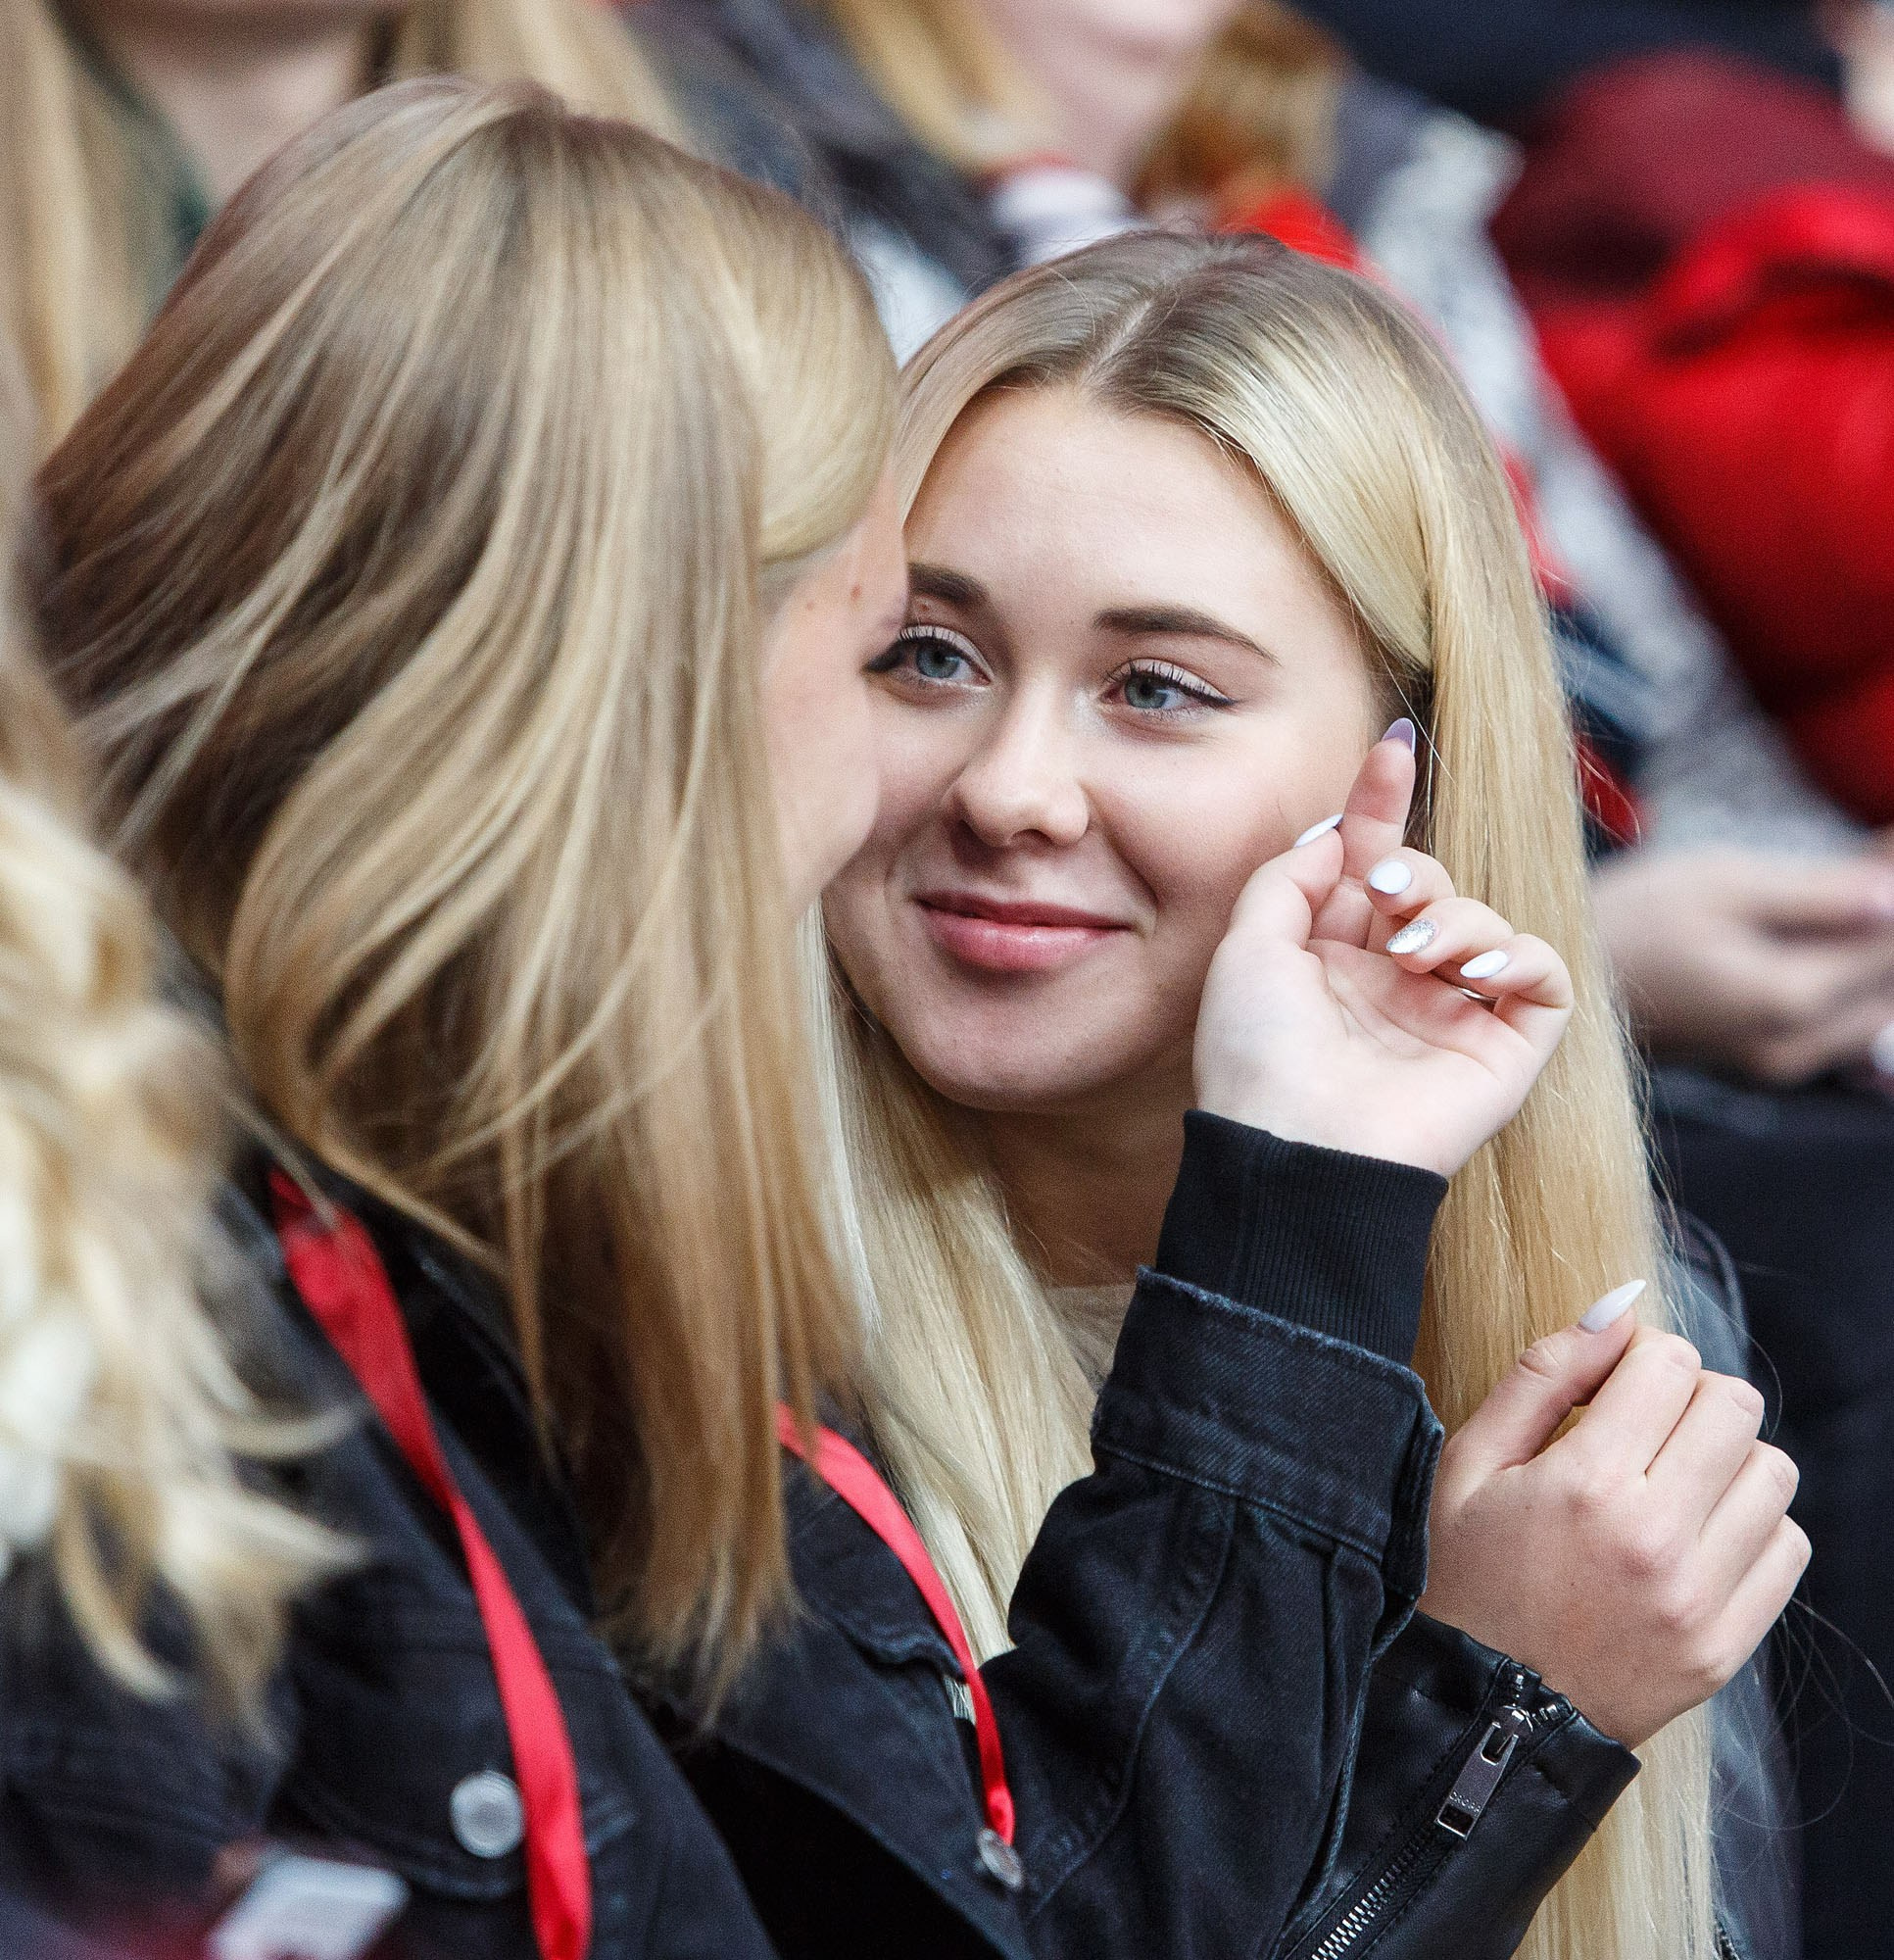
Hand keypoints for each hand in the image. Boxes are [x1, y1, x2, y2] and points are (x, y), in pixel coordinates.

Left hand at [1195, 732, 1572, 1175]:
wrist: (1299, 1146)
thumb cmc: (1258, 1054)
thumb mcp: (1247, 947)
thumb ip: (1288, 876)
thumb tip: (1337, 834)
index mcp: (1328, 957)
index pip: (1368, 863)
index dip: (1383, 802)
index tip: (1394, 745)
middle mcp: (1391, 981)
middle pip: (1426, 881)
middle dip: (1408, 867)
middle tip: (1381, 891)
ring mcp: (1449, 1013)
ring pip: (1483, 918)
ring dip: (1451, 914)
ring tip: (1412, 953)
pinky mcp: (1503, 1048)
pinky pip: (1541, 973)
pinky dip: (1519, 953)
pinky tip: (1476, 965)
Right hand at [1421, 1288, 1807, 1747]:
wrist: (1483, 1712)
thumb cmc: (1466, 1575)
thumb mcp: (1470, 1462)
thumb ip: (1543, 1374)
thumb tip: (1616, 1310)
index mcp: (1583, 1484)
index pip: (1668, 1363)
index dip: (1640, 1358)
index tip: (1612, 1388)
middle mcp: (1653, 1538)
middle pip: (1734, 1407)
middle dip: (1690, 1398)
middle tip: (1645, 1429)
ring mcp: (1698, 1598)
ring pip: (1772, 1473)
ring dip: (1727, 1459)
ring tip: (1673, 1482)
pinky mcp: (1725, 1644)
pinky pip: (1787, 1547)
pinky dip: (1752, 1524)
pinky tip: (1696, 1535)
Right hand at [1592, 846, 1893, 1083]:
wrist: (1558, 982)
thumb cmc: (1628, 923)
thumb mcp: (1720, 885)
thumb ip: (1818, 895)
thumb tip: (1893, 899)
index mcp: (1787, 997)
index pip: (1888, 942)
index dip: (1893, 887)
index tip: (1888, 842)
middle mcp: (1794, 1046)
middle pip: (1889, 982)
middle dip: (1885, 924)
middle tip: (1875, 859)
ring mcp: (1779, 1065)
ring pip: (1875, 1009)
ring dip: (1876, 953)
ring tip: (1861, 890)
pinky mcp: (1765, 1065)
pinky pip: (1843, 1026)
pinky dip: (1855, 981)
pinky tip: (1840, 935)